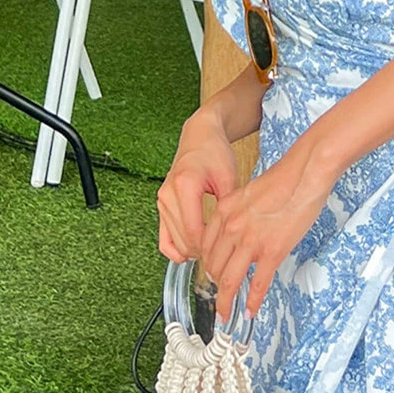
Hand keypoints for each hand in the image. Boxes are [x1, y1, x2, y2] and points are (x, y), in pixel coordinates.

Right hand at [157, 108, 238, 261]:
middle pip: (183, 239)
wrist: (199, 138)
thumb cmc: (215, 153)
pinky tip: (192, 253)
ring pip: (173, 241)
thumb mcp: (229, 178)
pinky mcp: (161, 206)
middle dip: (203, 251)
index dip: (210, 247)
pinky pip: (163, 238)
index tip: (226, 250)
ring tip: (212, 251)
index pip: (194, 231)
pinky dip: (175, 249)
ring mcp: (162, 201)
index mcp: (185, 185)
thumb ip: (228, 208)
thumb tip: (232, 238)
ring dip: (191, 251)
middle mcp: (168, 194)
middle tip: (222, 253)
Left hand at [199, 139, 335, 320]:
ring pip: (230, 280)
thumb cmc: (283, 180)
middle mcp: (231, 227)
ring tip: (225, 314)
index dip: (208, 266)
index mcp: (223, 211)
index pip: (206, 247)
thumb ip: (238, 214)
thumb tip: (239, 233)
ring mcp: (250, 241)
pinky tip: (250, 311)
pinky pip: (258, 283)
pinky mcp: (272, 251)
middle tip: (219, 298)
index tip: (212, 276)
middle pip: (214, 267)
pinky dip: (252, 301)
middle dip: (215, 286)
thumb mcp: (248, 194)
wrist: (304, 173)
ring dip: (225, 302)